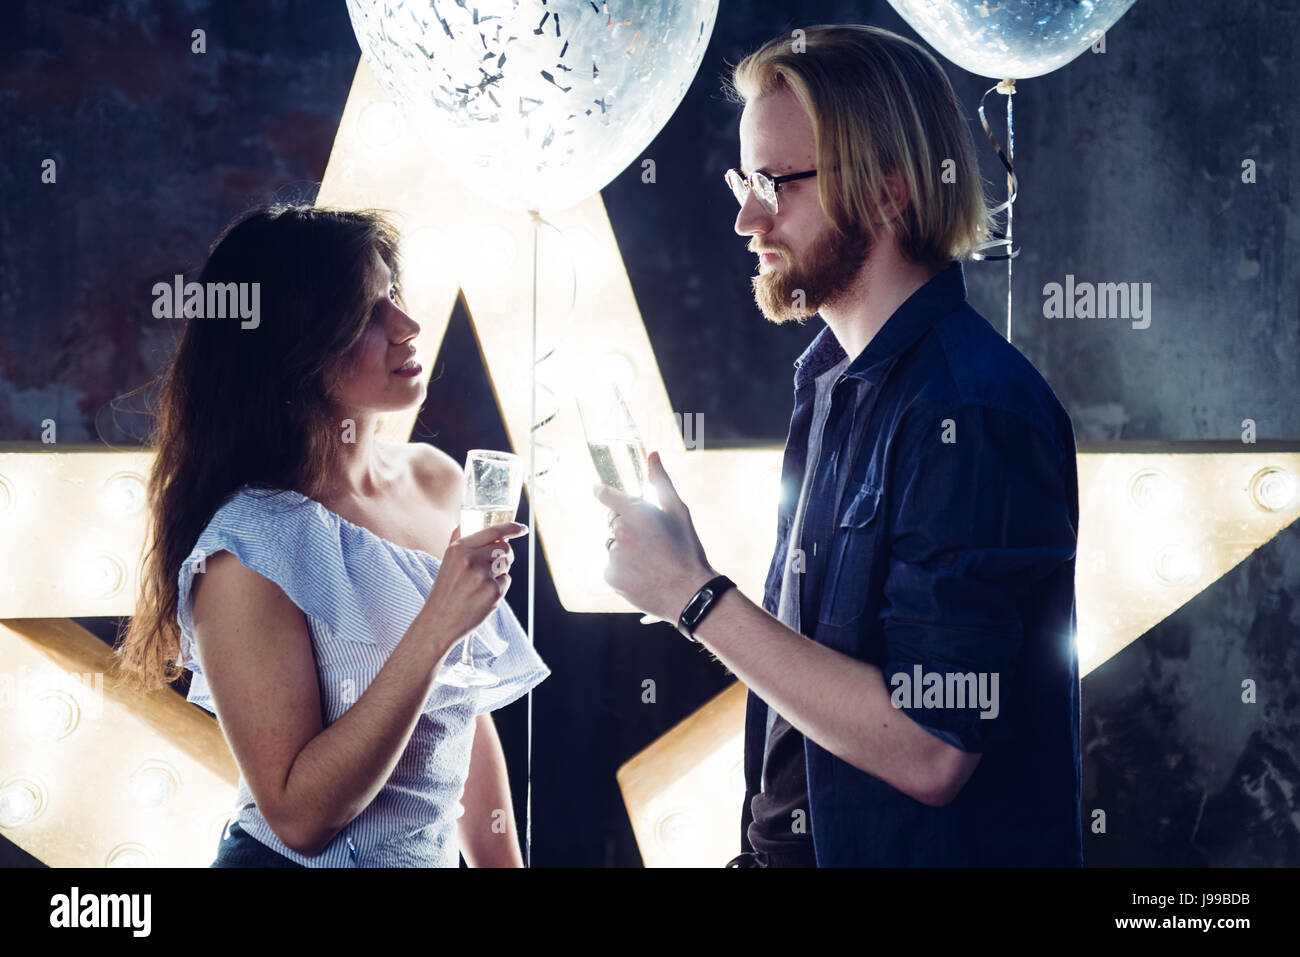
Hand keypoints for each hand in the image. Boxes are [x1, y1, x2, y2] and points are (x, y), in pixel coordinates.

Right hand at [421, 522, 527, 650]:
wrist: (438, 622)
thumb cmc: (444, 592)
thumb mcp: (447, 561)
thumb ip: (459, 542)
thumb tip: (469, 523)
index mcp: (459, 548)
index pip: (492, 531)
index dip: (511, 528)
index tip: (521, 528)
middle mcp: (471, 559)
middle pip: (505, 549)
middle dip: (504, 556)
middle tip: (494, 566)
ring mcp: (484, 576)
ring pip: (506, 565)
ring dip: (500, 572)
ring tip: (481, 583)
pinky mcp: (493, 592)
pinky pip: (506, 582)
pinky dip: (498, 588)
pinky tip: (482, 596)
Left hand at [595, 451, 717, 623]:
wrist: (689, 593)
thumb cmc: (687, 549)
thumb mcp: (678, 511)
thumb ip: (661, 481)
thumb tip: (652, 455)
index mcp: (636, 513)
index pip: (606, 495)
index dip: (602, 491)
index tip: (597, 489)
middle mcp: (621, 532)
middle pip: (613, 522)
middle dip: (626, 525)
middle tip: (650, 539)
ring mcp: (614, 556)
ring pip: (614, 546)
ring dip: (625, 549)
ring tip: (650, 560)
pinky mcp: (610, 576)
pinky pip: (612, 567)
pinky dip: (623, 569)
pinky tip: (643, 574)